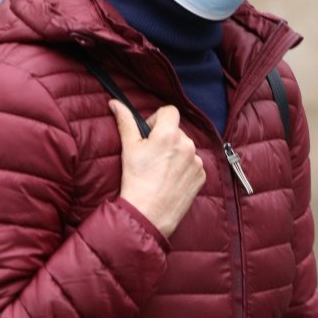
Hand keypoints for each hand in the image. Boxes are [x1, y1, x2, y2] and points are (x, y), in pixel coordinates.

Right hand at [112, 101, 205, 237]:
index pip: (170, 111)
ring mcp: (196, 161)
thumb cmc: (136, 181)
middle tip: (152, 156)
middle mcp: (187, 144)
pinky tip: (170, 179)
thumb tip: (115, 103)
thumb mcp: (128, 148)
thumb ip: (125, 121)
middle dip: (165, 138)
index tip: (149, 134)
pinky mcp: (202, 175)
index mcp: (168, 134)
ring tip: (161, 170)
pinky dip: (184, 168)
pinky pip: (193, 164)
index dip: (158, 119)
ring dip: (175, 153)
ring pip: (185, 147)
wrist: (148, 214)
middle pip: (177, 130)